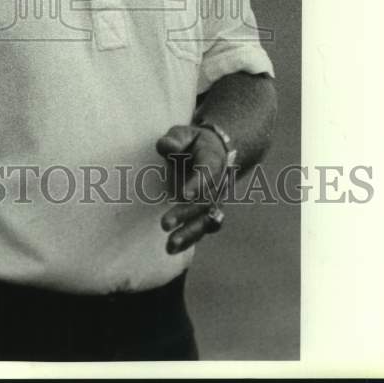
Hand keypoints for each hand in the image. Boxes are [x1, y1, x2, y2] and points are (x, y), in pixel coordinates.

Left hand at [155, 124, 230, 254]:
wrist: (216, 152)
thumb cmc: (193, 142)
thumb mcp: (184, 133)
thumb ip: (175, 139)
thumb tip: (166, 146)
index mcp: (213, 159)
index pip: (208, 172)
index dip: (198, 183)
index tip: (185, 194)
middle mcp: (218, 183)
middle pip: (205, 201)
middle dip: (185, 214)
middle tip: (164, 223)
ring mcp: (215, 200)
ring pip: (206, 220)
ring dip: (189, 234)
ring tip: (169, 245)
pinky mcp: (207, 212)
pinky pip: (202, 227)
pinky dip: (190, 239)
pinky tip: (172, 249)